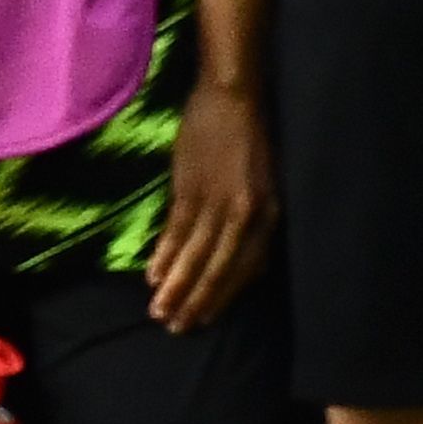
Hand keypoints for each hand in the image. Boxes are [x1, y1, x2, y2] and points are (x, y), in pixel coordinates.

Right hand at [146, 79, 273, 330]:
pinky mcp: (192, 188)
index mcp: (269, 212)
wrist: (232, 96)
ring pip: (196, 255)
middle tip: (177, 327)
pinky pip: (177, 230)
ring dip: (176, 286)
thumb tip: (236, 254)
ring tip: (159, 311)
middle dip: (198, 300)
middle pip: (220, 267)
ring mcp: (218, 201)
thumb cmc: (251, 138)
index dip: (224, 295)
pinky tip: (152, 274)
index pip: (247, 267)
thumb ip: (252, 218)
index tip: (206, 317)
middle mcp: (247, 212)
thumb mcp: (264, 183)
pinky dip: (164, 255)